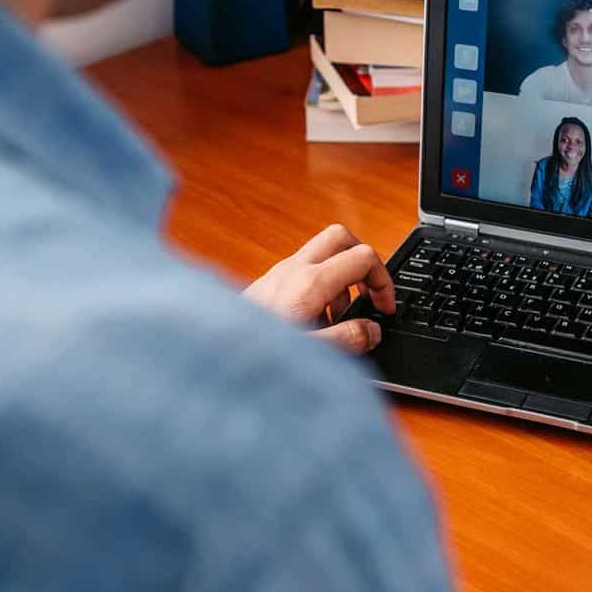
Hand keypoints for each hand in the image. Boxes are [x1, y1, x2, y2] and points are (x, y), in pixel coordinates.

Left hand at [242, 224, 395, 353]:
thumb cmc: (251, 355)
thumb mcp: (313, 354)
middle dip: (363, 261)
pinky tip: (313, 323)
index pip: (363, 257)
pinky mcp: (267, 283)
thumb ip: (349, 339)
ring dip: (340, 278)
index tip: (385, 307)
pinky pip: (303, 271)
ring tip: (339, 319)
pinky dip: (319, 287)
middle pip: (341, 237)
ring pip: (322, 253)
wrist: (207, 354)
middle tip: (369, 294)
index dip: (384, 280)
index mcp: (309, 283)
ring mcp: (278, 273)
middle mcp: (292, 270)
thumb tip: (372, 330)